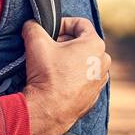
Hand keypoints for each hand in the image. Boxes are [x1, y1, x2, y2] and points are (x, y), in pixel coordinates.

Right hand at [21, 16, 109, 134]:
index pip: (81, 23)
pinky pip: (83, 79)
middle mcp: (103, 62)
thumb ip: (34, 27)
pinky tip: (57, 81)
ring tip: (51, 65)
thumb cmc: (47, 75)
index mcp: (95, 45)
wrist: (48, 110)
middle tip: (48, 48)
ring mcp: (99, 80)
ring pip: (83, 61)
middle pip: (83, 42)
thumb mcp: (36, 42)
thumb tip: (31, 25)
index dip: (62, 24)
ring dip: (68, 60)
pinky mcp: (93, 95)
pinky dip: (71, 76)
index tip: (50, 31)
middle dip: (64, 43)